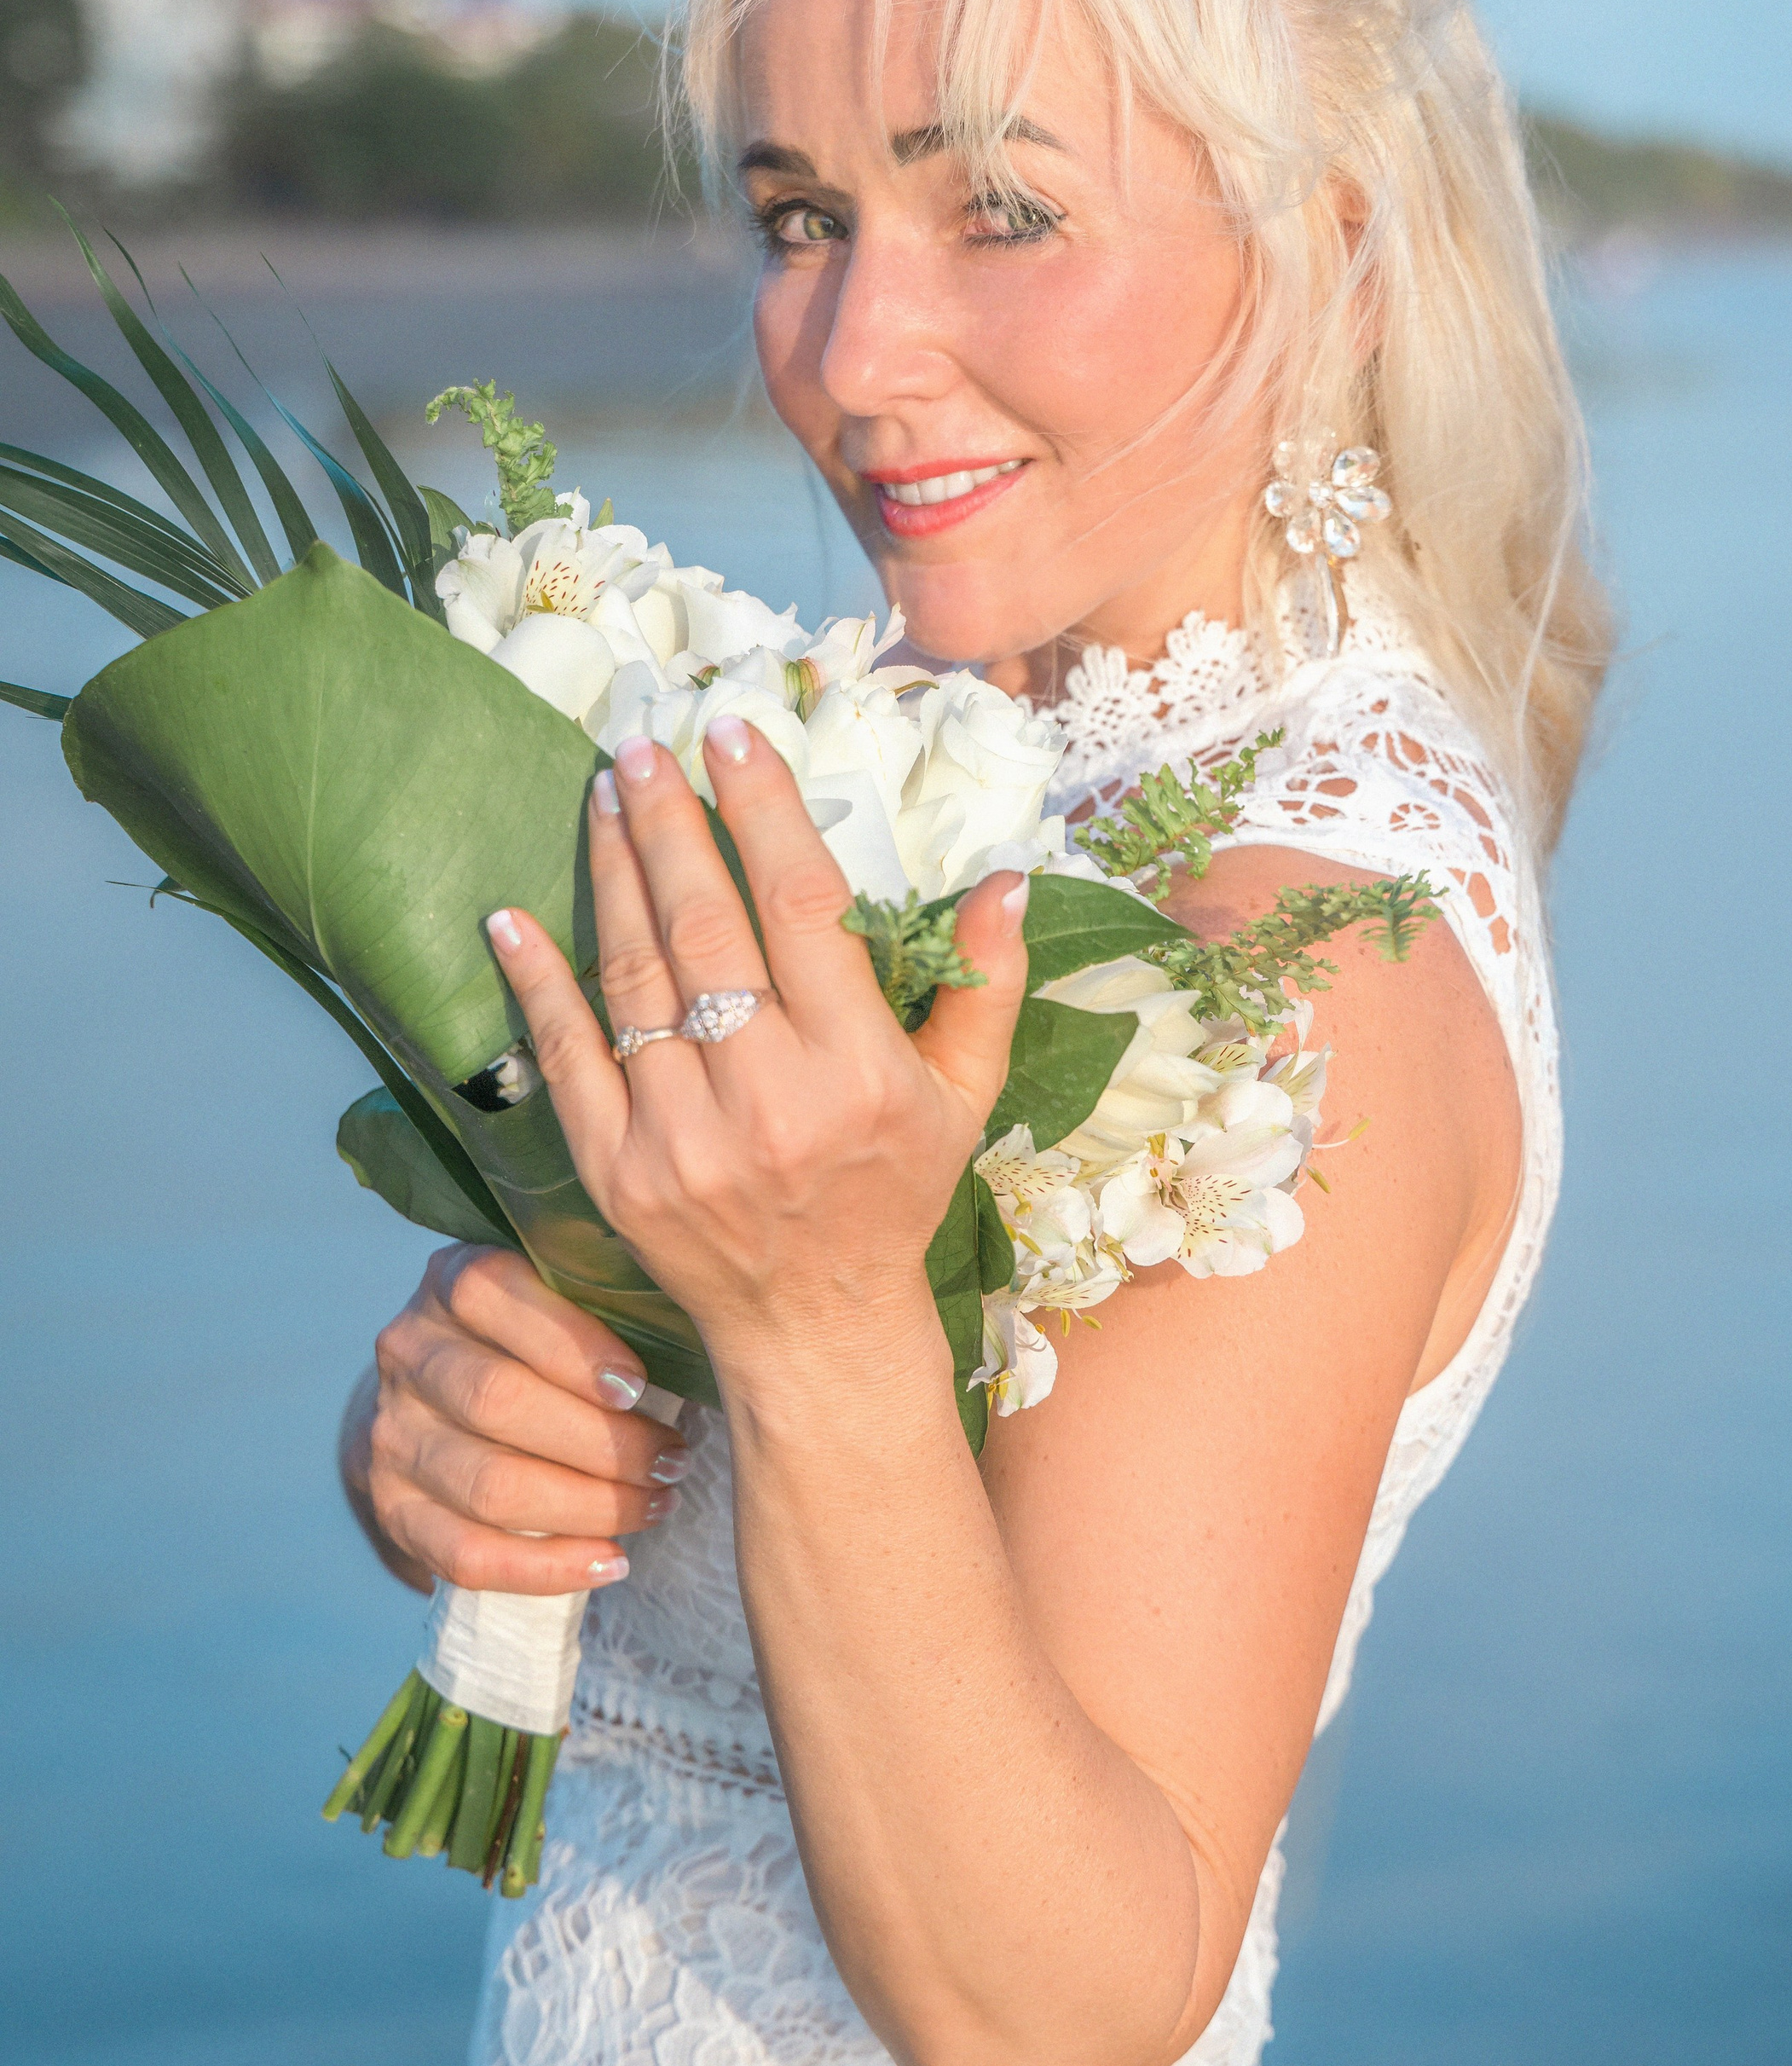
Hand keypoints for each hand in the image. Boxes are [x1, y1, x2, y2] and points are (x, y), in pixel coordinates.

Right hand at [359, 1242, 690, 1595]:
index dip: (570, 1344)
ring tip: (657, 1505)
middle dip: (602, 1442)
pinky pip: (466, 1554)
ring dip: (589, 1506)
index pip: (492, 1296)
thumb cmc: (536, 1343)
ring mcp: (391, 1434)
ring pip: (490, 1485)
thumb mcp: (557, 1296)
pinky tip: (609, 1562)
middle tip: (673, 1461)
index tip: (640, 1388)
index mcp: (451, 1282)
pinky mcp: (392, 1509)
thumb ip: (606, 1295)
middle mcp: (409, 1353)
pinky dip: (545, 1567)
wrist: (440, 1404)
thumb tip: (699, 1323)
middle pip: (499, 1402)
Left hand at [482, 714, 1029, 1400]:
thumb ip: (985, 986)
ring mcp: (682, 1139)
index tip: (733, 737)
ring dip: (612, 876)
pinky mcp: (618, 1174)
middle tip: (642, 746)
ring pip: (634, 979)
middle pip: (705, 929)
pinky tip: (513, 917)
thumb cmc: (894, 1195)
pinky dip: (538, 984)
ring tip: (603, 799)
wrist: (814, 1329)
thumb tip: (1005, 879)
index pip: (802, 909)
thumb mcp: (965, 1099)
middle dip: (670, 823)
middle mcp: (768, 1099)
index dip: (763, 813)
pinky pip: (568, 1061)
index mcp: (857, 1070)